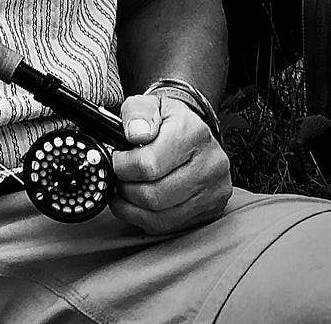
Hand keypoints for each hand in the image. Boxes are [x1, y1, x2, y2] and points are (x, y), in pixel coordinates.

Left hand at [109, 93, 231, 234]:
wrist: (194, 132)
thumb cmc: (167, 120)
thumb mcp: (149, 103)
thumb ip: (137, 112)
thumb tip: (135, 134)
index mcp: (193, 133)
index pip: (150, 164)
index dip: (123, 166)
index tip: (116, 160)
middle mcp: (210, 164)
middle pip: (155, 195)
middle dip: (126, 189)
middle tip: (117, 178)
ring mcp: (214, 191)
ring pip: (162, 216)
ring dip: (132, 208)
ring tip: (123, 191)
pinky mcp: (211, 210)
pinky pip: (171, 226)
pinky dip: (145, 219)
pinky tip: (136, 204)